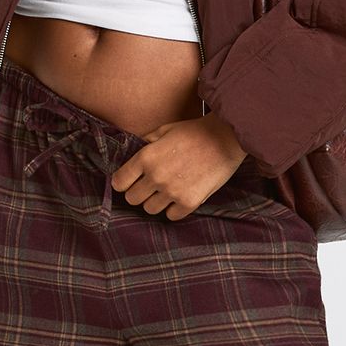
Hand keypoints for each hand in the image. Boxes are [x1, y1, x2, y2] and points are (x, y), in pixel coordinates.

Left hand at [110, 111, 248, 219]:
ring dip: (156, 201)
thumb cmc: (195, 131)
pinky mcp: (190, 202)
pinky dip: (174, 209)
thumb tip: (134, 151)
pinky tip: (180, 197)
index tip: (129, 182)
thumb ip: (146, 143)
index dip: (123, 182)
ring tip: (167, 190)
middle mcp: (156, 176)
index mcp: (146, 157)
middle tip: (149, 186)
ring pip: (150, 209)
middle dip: (138, 193)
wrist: (226, 137)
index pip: (119, 182)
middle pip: (133, 199)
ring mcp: (173, 191)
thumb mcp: (165, 129)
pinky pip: (171, 216)